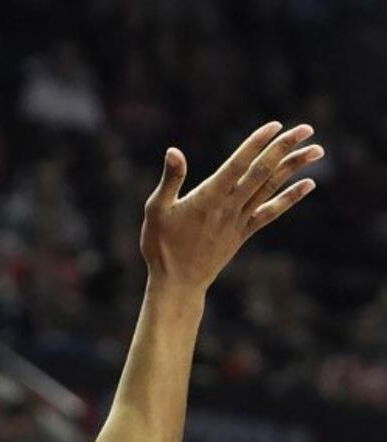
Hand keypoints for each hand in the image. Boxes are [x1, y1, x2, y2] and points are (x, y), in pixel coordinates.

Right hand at [141, 121, 323, 290]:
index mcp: (207, 198)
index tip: (275, 125)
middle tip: (307, 128)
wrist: (176, 283)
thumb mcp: (156, 210)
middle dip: (285, 148)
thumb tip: (173, 150)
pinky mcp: (243, 233)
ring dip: (294, 167)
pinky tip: (308, 184)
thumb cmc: (160, 246)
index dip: (256, 144)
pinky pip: (271, 212)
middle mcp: (229, 207)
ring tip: (317, 150)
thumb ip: (170, 179)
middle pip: (262, 172)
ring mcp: (239, 220)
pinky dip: (290, 198)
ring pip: (271, 188)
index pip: (238, 165)